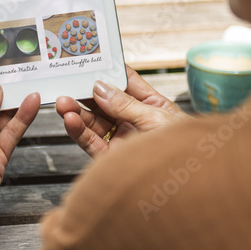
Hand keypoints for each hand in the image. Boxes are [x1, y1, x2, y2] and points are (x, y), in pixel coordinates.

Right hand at [55, 65, 185, 157]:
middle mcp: (134, 122)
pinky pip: (90, 143)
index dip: (109, 72)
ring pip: (93, 123)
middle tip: (68, 83)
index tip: (91, 61)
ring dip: (76, 111)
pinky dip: (78, 131)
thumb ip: (126, 105)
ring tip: (63, 102)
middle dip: (85, 93)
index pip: (127, 84)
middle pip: (104, 103)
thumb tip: (101, 88)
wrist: (186, 188)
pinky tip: (71, 120)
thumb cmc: (184, 151)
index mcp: (152, 107)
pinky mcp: (111, 159)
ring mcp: (122, 140)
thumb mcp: (157, 120)